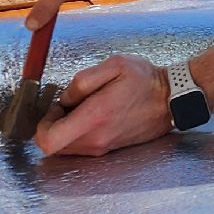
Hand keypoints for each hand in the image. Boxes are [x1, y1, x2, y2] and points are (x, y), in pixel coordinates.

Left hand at [33, 54, 173, 155]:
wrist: (171, 100)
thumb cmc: (145, 80)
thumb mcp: (114, 65)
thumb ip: (82, 80)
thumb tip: (64, 99)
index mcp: (94, 118)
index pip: (48, 141)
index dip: (42, 125)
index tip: (54, 108)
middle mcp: (96, 140)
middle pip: (53, 146)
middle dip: (53, 125)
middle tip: (69, 105)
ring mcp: (102, 148)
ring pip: (66, 148)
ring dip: (65, 130)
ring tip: (83, 107)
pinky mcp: (108, 149)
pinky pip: (80, 147)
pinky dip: (77, 134)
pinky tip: (93, 115)